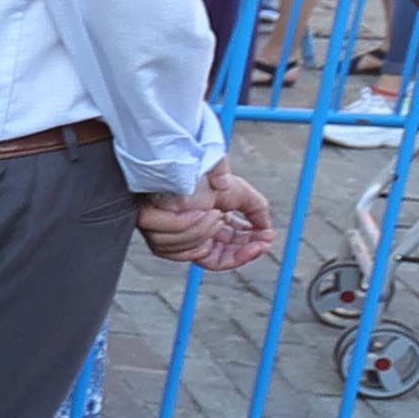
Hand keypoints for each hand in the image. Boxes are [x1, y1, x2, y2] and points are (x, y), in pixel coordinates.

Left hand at [137, 163, 273, 271]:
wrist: (182, 157)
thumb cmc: (205, 172)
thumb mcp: (239, 192)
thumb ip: (256, 210)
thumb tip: (267, 231)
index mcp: (205, 229)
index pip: (224, 256)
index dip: (244, 255)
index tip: (264, 245)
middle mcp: (187, 235)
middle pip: (213, 260)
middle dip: (238, 252)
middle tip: (259, 243)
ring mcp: (168, 233)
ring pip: (193, 252)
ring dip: (207, 233)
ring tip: (216, 213)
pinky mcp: (151, 227)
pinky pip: (170, 244)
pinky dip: (187, 230)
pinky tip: (199, 213)